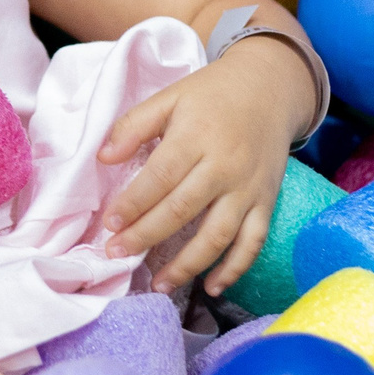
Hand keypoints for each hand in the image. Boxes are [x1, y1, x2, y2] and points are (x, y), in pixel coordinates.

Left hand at [95, 37, 312, 296]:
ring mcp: (248, 189)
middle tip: (117, 254)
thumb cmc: (212, 94)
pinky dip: (235, 269)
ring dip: (187, 265)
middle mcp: (224, 167)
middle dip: (146, 237)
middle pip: (182, 211)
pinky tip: (212, 287)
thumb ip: (134, 124)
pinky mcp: (267, 202)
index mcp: (196, 137)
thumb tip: (103, 158)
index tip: (109, 224)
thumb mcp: (171, 97)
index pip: (160, 178)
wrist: (270, 88)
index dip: (133, 204)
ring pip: (217, 236)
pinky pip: (253, 242)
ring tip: (158, 284)